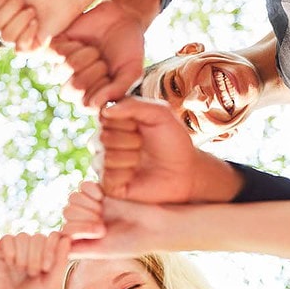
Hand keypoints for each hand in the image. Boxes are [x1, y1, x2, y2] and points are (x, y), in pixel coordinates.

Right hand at [0, 0, 37, 51]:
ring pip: (6, 37)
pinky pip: (19, 48)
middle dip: (11, 9)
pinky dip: (28, 32)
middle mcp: (3, 26)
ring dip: (21, 20)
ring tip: (33, 11)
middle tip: (25, 1)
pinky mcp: (30, 47)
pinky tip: (37, 23)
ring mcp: (16, 38)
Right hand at [0, 232, 69, 288]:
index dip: (51, 248)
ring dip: (23, 255)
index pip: (54, 237)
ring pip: (23, 237)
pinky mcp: (0, 251)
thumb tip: (67, 239)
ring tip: (20, 271)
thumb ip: (60, 261)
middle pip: (38, 237)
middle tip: (32, 274)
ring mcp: (16, 250)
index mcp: (48, 257)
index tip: (46, 268)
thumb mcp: (51, 284)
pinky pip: (7, 238)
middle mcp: (32, 251)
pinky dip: (10, 250)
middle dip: (36, 256)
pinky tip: (9, 264)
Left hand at [52, 0, 145, 108]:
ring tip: (94, 51)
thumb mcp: (131, 72)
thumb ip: (118, 90)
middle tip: (103, 62)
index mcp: (90, 95)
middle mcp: (73, 85)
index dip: (101, 89)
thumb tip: (95, 106)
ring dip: (85, 57)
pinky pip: (56, 53)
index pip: (86, 105)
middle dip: (93, 72)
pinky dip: (73, 46)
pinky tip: (81, 43)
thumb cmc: (128, 49)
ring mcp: (61, 67)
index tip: (112, 76)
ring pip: (62, 70)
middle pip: (71, 90)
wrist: (122, 18)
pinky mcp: (54, 49)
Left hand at [61, 181, 171, 257]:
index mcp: (83, 238)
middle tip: (104, 224)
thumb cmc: (130, 243)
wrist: (154, 226)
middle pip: (67, 212)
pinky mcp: (100, 193)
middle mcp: (85, 222)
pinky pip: (83, 186)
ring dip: (87, 204)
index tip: (100, 231)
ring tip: (102, 210)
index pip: (64, 229)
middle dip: (84, 217)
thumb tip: (57, 244)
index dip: (78, 228)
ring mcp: (92, 207)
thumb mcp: (102, 250)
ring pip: (73, 198)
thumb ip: (79, 248)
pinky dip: (91, 190)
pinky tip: (103, 197)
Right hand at [96, 97, 239, 202]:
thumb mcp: (159, 114)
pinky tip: (135, 175)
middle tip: (145, 146)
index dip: (126, 121)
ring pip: (106, 157)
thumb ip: (133, 104)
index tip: (141, 126)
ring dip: (131, 158)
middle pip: (104, 137)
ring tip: (142, 161)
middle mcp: (105, 142)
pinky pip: (108, 176)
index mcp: (114, 122)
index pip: (104, 116)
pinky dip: (126, 175)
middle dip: (131, 141)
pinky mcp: (108, 184)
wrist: (185, 171)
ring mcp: (105, 163)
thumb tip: (105, 110)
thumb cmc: (173, 141)